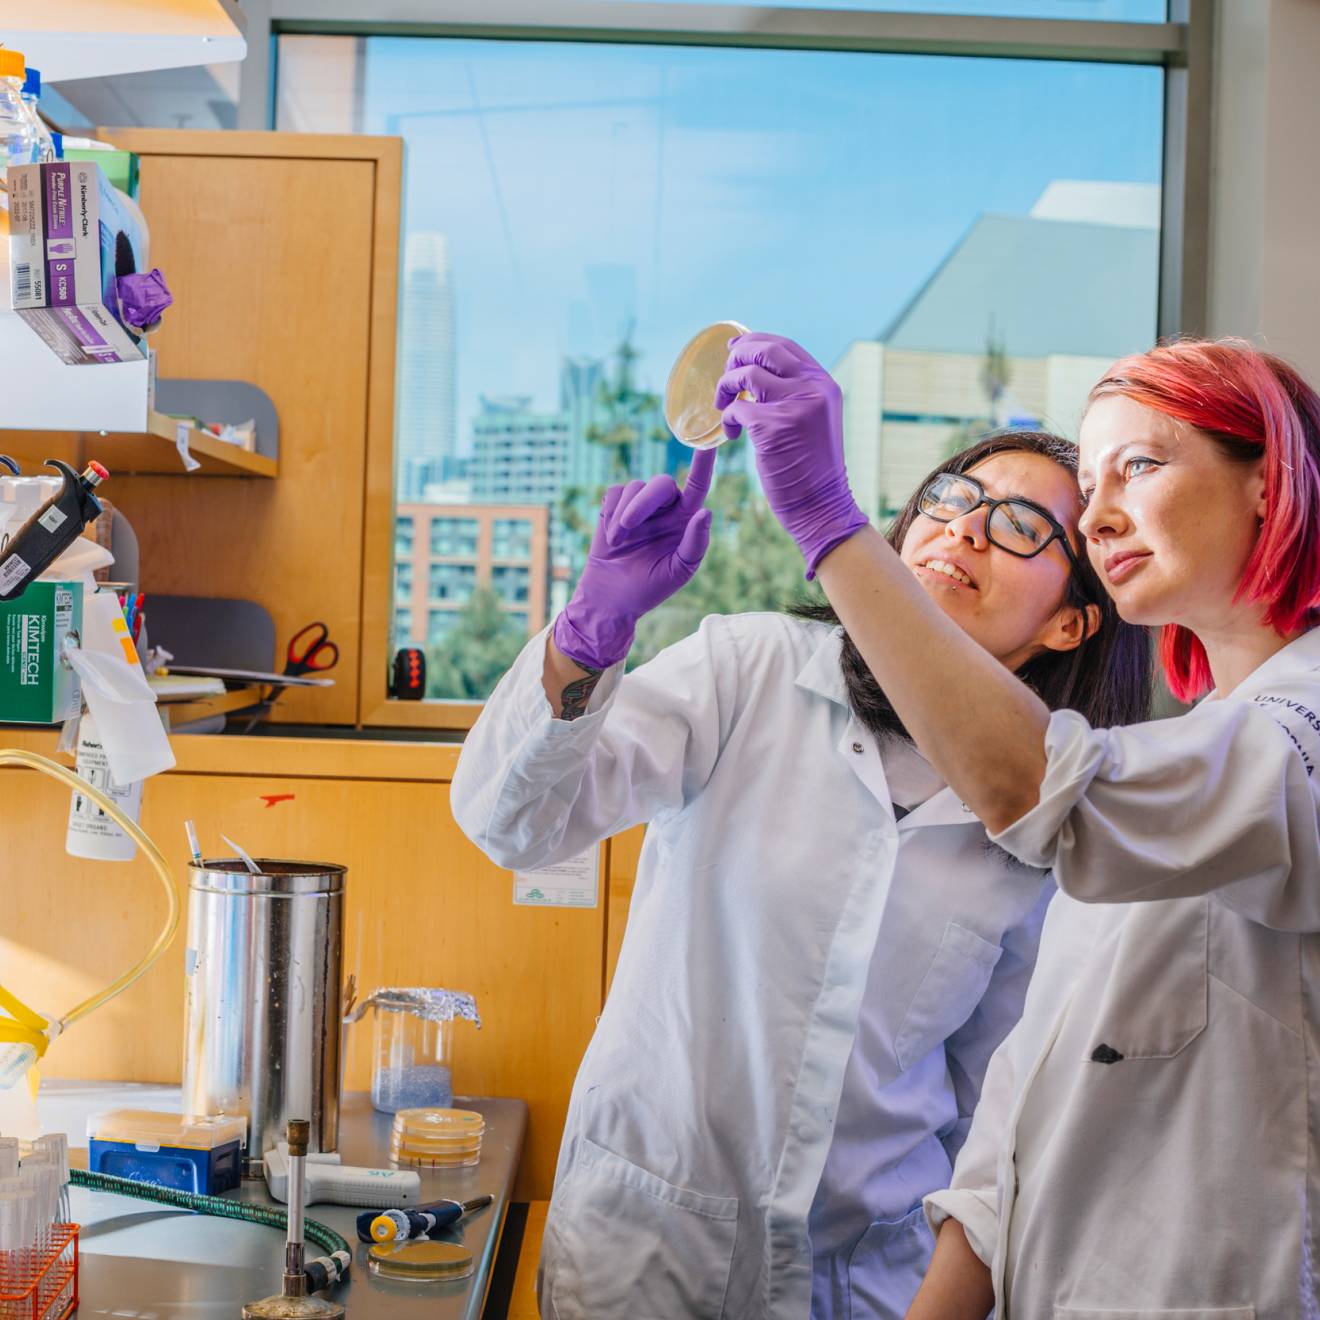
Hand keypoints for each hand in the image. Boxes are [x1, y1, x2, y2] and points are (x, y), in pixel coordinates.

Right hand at [553, 448, 716, 669]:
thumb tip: (706, 512)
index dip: (704, 462)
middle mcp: (665, 508)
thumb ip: (696, 542)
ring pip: (635, 487)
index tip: (709, 441)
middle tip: (628, 525)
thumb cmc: (651, 587)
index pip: (698, 484)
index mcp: (686, 519)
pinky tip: (612, 536)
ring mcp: (639, 506)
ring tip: (619, 542)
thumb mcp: (680, 570)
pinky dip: (610, 514)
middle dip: (644, 501)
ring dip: (624, 516)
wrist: (612, 597)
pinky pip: (615, 492)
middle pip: (661, 483)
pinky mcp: (614, 506)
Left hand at [716, 332, 867, 577]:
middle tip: (725, 376)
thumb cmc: (811, 467)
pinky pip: (737, 408)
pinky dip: (727, 419)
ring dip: (726, 387)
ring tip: (724, 407)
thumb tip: (756, 371)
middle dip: (736, 357)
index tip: (734, 348)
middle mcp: (814, 388)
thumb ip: (796, 394)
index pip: (785, 347)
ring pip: (747, 373)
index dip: (755, 341)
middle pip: (765, 350)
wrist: (821, 505)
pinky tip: (733, 435)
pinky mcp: (774, 427)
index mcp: (823, 384)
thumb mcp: (814, 419)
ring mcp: (795, 406)